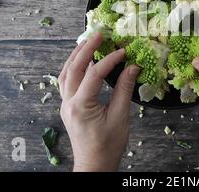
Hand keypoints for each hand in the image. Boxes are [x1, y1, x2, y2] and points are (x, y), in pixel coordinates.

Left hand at [59, 33, 139, 171]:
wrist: (94, 164)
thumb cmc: (108, 145)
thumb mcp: (120, 117)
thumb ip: (124, 89)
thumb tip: (132, 67)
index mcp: (81, 106)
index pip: (94, 75)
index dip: (109, 60)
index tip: (123, 51)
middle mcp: (68, 103)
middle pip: (73, 69)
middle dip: (86, 49)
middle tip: (98, 34)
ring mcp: (65, 104)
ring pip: (65, 73)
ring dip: (76, 56)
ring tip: (88, 42)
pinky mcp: (68, 106)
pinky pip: (66, 81)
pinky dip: (73, 67)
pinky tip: (82, 61)